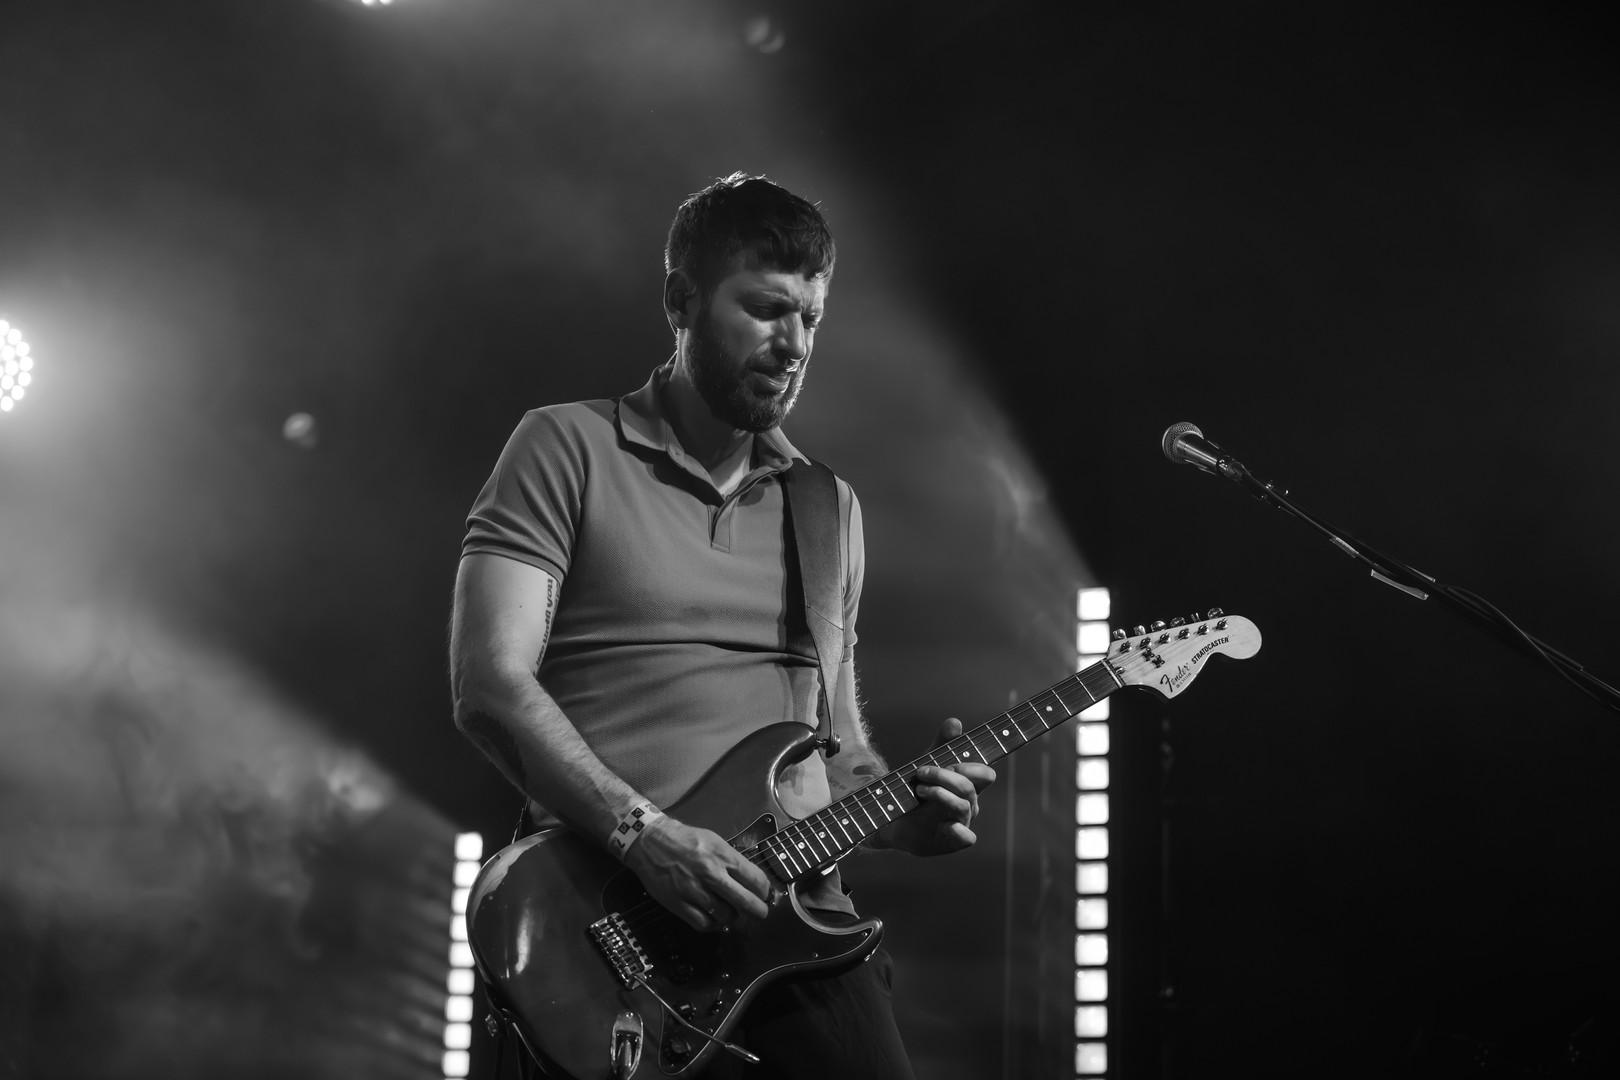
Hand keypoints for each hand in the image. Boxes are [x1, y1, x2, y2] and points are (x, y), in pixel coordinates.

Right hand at [621, 815, 775, 931]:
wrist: (650, 841)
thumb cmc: (685, 839)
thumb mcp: (715, 841)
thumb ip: (732, 860)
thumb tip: (751, 880)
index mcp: (722, 856)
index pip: (755, 880)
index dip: (764, 891)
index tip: (764, 895)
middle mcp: (710, 873)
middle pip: (745, 902)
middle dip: (758, 911)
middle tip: (760, 913)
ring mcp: (693, 890)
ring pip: (725, 915)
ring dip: (733, 918)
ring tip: (733, 913)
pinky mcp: (677, 903)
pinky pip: (702, 923)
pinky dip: (713, 926)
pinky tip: (715, 919)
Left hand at [876, 717, 996, 856]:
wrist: (891, 819)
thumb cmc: (914, 790)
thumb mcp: (927, 763)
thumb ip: (942, 744)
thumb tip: (955, 722)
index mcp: (967, 786)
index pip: (984, 774)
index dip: (973, 767)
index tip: (952, 762)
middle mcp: (968, 804)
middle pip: (969, 787)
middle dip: (945, 776)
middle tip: (921, 771)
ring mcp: (960, 823)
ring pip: (963, 807)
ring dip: (940, 794)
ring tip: (918, 789)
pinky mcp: (949, 841)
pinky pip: (966, 839)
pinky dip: (960, 832)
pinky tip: (948, 826)